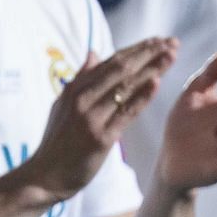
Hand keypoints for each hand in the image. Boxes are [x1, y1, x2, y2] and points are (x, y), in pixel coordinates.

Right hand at [23, 38, 177, 199]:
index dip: (137, 49)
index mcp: (75, 89)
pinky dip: (142, 96)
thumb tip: (93, 52)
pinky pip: (126, 113)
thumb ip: (81, 79)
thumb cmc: (57, 141)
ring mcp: (91, 117)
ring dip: (152, 68)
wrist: (44, 176)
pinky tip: (157, 82)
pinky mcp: (101, 138)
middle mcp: (81, 99)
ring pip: (125, 87)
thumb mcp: (63, 105)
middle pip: (121, 69)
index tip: (159, 40)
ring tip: (172, 55)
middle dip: (148, 53)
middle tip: (172, 42)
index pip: (111, 62)